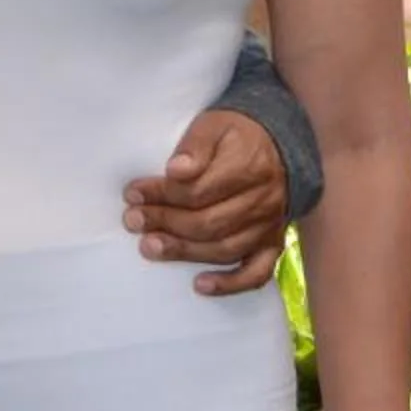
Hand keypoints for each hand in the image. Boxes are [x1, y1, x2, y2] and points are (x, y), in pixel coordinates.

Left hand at [125, 109, 289, 294]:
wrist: (277, 145)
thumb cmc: (235, 135)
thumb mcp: (213, 125)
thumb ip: (195, 146)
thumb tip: (175, 171)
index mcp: (248, 167)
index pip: (199, 190)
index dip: (162, 194)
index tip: (133, 194)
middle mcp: (263, 200)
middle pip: (209, 222)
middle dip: (165, 223)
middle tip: (133, 221)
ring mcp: (269, 226)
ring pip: (225, 249)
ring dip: (185, 252)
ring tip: (150, 247)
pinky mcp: (272, 243)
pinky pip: (256, 273)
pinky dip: (230, 284)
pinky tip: (200, 285)